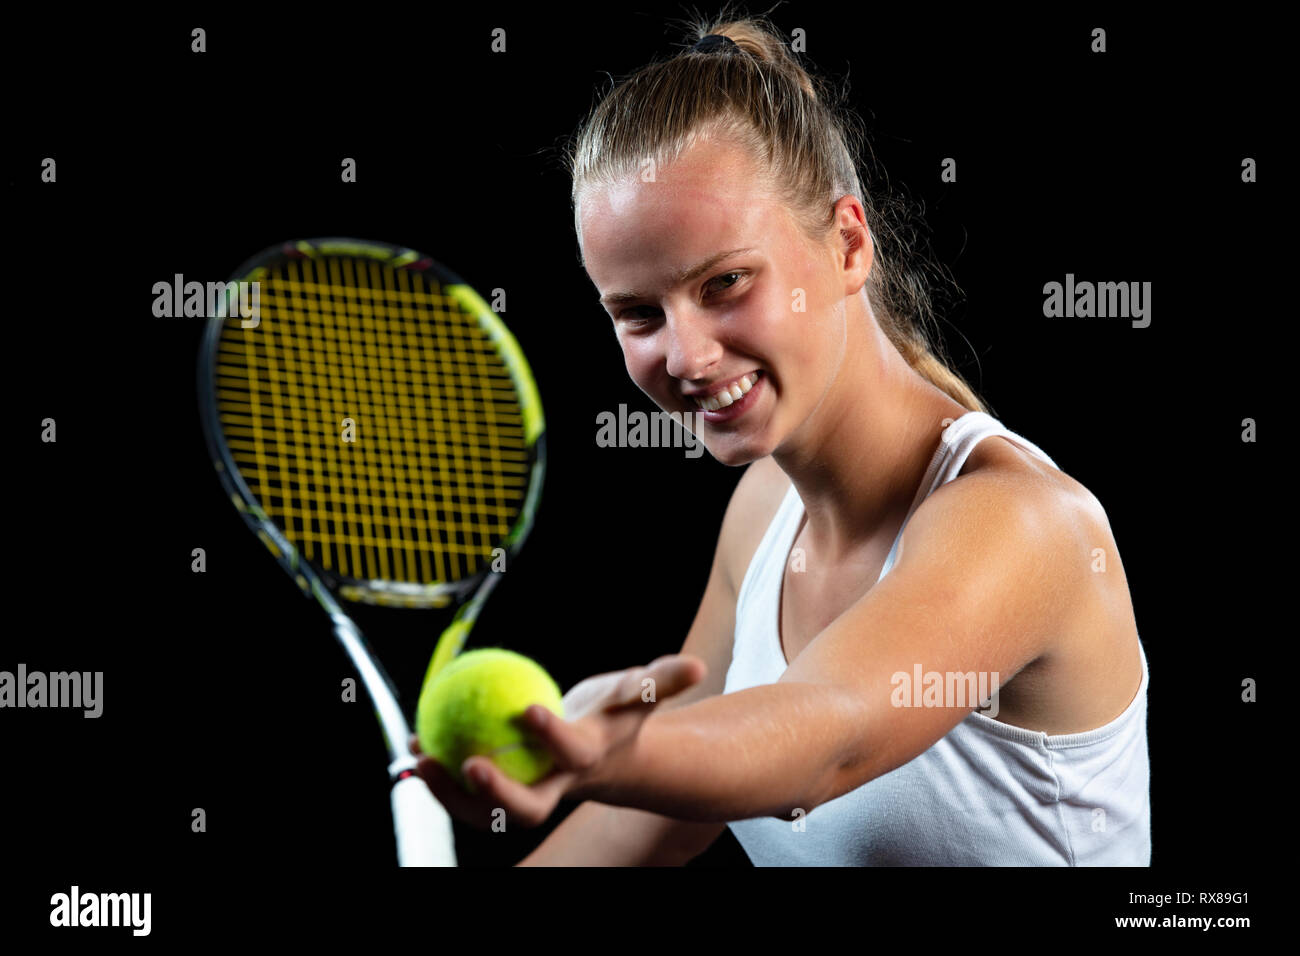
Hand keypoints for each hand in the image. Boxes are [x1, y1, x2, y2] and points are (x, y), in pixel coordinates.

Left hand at [409, 653, 706, 828]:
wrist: (604, 758)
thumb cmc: (617, 717)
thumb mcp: (639, 694)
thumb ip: (663, 681)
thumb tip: (697, 666)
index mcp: (589, 758)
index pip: (572, 753)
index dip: (553, 736)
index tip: (528, 710)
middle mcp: (558, 787)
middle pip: (528, 808)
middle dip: (496, 796)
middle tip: (464, 763)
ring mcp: (528, 797)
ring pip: (486, 810)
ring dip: (448, 791)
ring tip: (417, 755)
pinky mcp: (503, 796)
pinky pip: (466, 794)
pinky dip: (438, 775)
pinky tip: (412, 745)